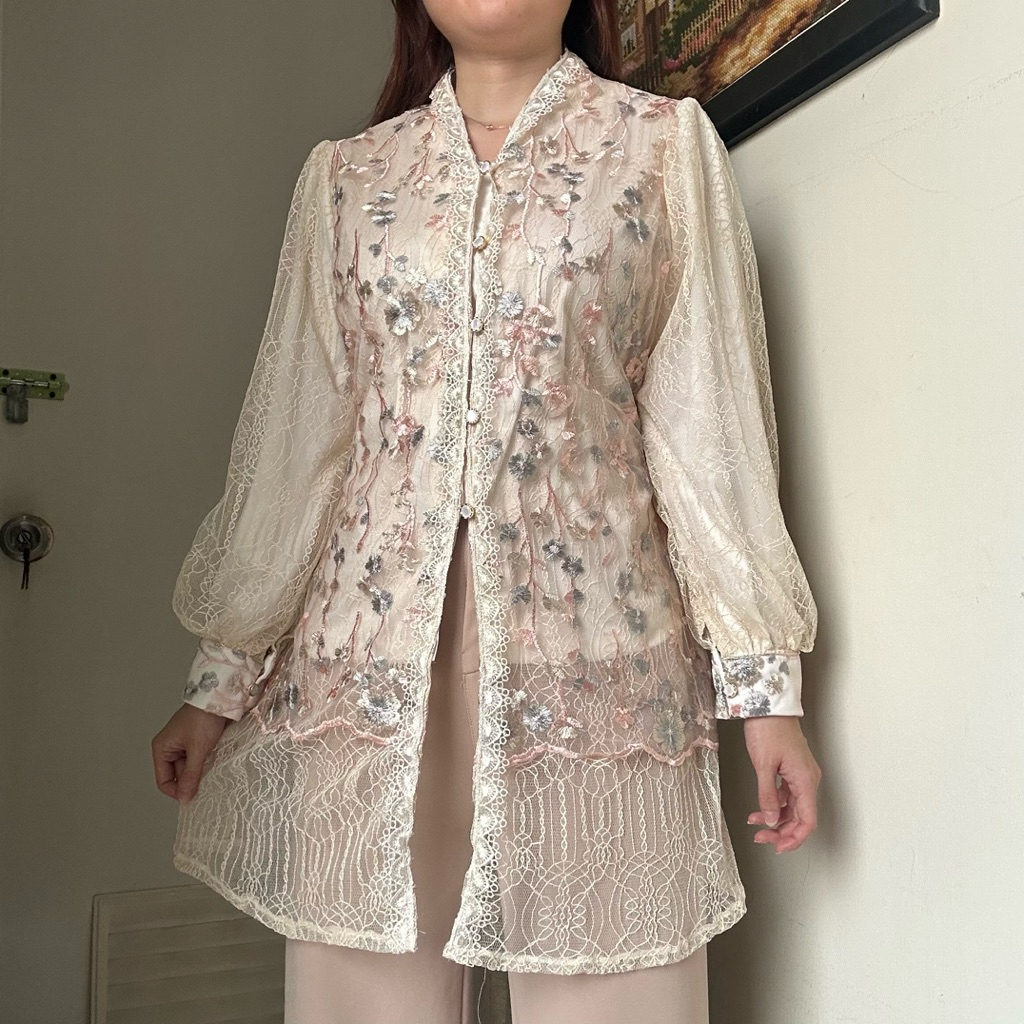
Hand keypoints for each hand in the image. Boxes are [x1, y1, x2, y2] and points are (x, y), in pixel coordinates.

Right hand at [152, 703, 228, 803]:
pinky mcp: (197, 742)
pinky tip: (215, 761)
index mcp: (162, 748)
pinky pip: (199, 760)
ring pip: (190, 768)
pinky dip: (207, 763)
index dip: (176, 791)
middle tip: (207, 780)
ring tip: (212, 767)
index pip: (163, 780)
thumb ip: (190, 775)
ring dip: (201, 771)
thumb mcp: (197, 750)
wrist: (220, 699)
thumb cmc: (203, 717)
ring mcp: (184, 745)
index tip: (192, 796)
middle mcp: (170, 747)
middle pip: (178, 775)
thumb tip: (184, 798)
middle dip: (191, 779)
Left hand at [742, 716, 820, 853]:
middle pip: (800, 817)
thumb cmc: (768, 729)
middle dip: (782, 831)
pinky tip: (758, 810)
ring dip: (775, 819)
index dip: (795, 838)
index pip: (807, 821)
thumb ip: (767, 794)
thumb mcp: (763, 765)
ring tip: (756, 825)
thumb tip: (771, 819)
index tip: (779, 847)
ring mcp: (799, 775)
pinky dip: (773, 805)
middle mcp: (807, 780)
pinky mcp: (790, 770)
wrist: (768, 706)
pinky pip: (785, 796)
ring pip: (792, 808)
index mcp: (805, 781)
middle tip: (761, 838)